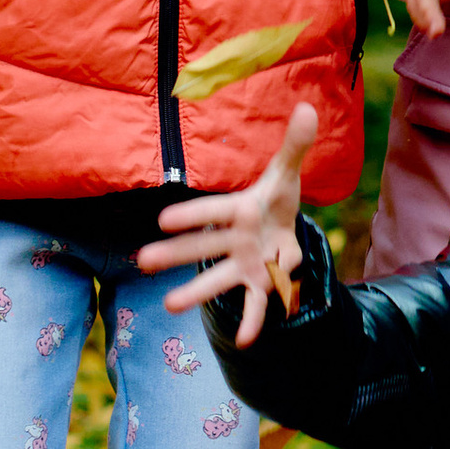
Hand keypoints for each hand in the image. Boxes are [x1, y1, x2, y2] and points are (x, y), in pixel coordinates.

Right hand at [137, 103, 316, 345]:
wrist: (284, 230)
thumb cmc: (276, 200)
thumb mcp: (286, 174)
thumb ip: (294, 146)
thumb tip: (307, 108)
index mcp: (241, 210)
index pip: (215, 211)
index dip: (192, 214)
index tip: (162, 219)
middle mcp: (235, 239)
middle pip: (204, 247)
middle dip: (175, 254)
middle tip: (142, 261)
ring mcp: (245, 265)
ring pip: (218, 279)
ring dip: (196, 292)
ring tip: (169, 306)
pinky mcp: (260, 285)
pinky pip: (255, 305)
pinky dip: (251, 321)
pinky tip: (244, 340)